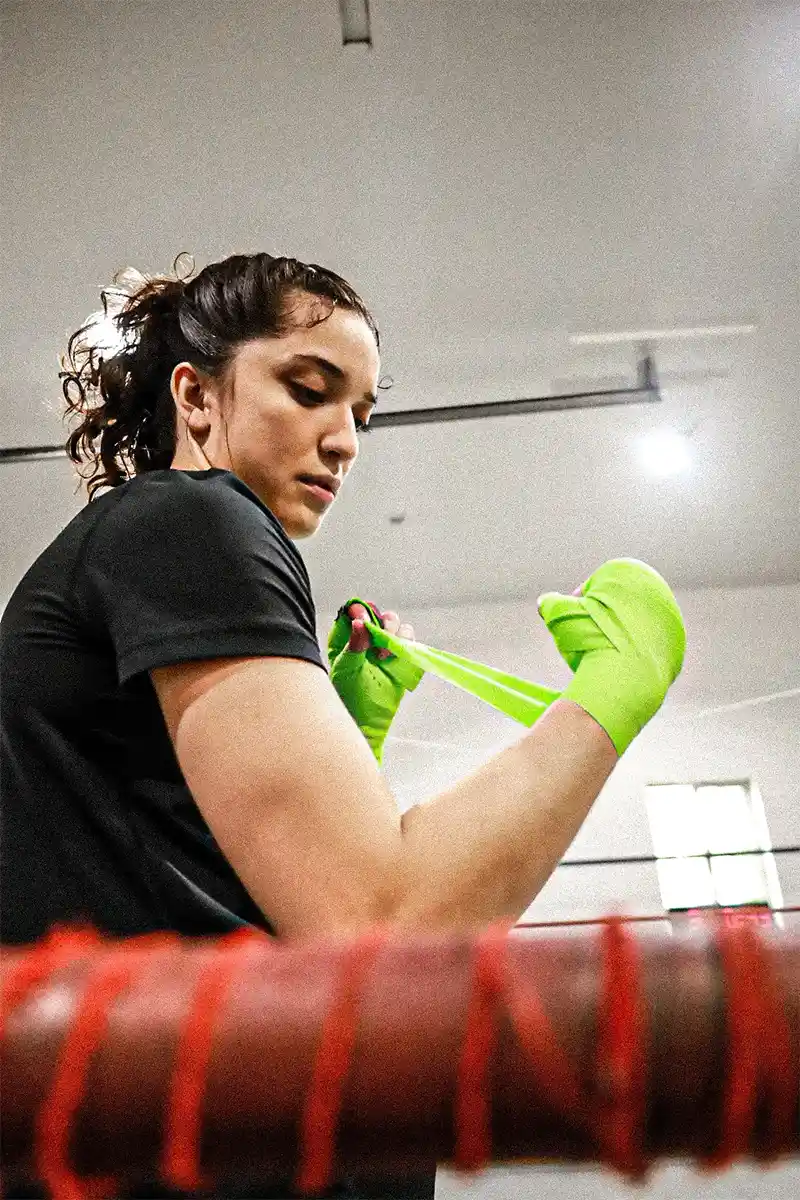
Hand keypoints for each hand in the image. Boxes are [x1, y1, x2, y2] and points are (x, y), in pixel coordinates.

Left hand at [327, 597, 423, 765]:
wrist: (368, 721)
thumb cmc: (350, 696)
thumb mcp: (347, 670)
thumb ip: (354, 646)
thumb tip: (360, 623)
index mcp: (347, 636)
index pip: (354, 610)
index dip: (360, 609)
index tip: (362, 618)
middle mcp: (367, 637)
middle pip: (380, 613)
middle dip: (382, 623)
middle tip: (378, 640)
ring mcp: (385, 646)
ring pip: (397, 625)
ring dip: (395, 634)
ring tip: (384, 656)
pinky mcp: (401, 656)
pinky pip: (409, 640)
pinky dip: (407, 644)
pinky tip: (395, 659)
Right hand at [537, 559, 685, 756]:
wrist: (626, 676)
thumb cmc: (590, 638)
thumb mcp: (560, 614)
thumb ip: (550, 603)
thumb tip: (543, 603)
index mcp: (629, 571)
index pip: (596, 585)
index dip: (578, 604)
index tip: (571, 621)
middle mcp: (655, 587)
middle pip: (617, 604)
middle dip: (600, 619)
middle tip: (584, 637)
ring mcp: (670, 615)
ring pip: (634, 624)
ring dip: (617, 634)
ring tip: (600, 652)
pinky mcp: (677, 642)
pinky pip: (649, 644)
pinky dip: (634, 651)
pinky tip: (619, 663)